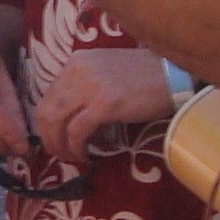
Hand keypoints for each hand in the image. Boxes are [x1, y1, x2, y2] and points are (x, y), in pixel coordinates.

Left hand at [32, 49, 174, 166]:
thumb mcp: (106, 72)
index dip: (48, 123)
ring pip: (56, 123)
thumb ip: (84, 87)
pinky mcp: (103, 105)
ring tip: (73, 157)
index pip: (48, 96)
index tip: (57, 138)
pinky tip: (86, 155)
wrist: (173, 74)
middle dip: (48, 138)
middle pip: (45, 111)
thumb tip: (70, 119)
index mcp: (76, 62)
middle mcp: (77, 71)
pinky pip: (77, 132)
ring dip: (60, 146)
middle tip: (60, 154)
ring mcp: (89, 87)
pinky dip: (77, 148)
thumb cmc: (145, 75)